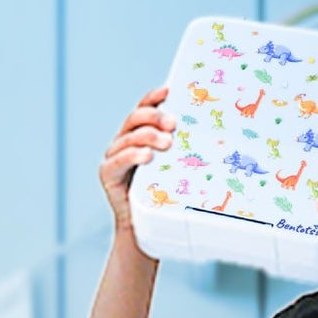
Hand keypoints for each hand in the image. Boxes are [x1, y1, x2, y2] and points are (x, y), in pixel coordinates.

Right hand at [99, 84, 176, 241]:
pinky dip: (133, 155)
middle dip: (154, 117)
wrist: (144, 227)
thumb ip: (180, 151)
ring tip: (167, 142)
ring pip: (129, 138)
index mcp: (137, 136)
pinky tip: (147, 156)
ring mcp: (113, 157)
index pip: (143, 109)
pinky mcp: (107, 174)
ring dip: (148, 136)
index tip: (169, 90)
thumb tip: (210, 136)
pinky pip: (118, 160)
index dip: (153, 98)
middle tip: (173, 124)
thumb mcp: (173, 168)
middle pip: (135, 120)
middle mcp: (122, 142)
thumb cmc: (162, 196)